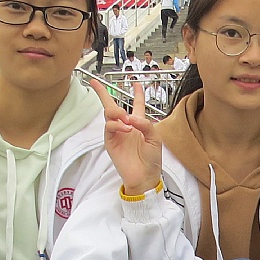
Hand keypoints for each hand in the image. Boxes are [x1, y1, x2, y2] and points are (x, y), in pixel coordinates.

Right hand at [89, 79, 160, 195]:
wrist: (145, 177)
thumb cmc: (152, 159)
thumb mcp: (155, 138)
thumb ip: (145, 124)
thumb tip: (131, 117)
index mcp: (139, 124)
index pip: (137, 104)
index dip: (137, 93)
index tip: (135, 83)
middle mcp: (126, 126)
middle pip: (112, 106)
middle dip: (104, 94)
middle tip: (107, 94)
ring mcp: (116, 133)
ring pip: (109, 114)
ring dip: (117, 112)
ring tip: (127, 121)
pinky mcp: (110, 142)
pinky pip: (109, 127)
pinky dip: (116, 124)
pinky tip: (126, 129)